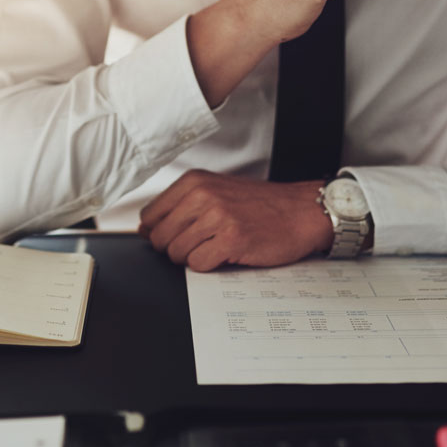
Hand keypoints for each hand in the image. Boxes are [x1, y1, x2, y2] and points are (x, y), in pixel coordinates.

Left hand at [137, 170, 332, 271]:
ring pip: (176, 253)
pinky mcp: (231, 240)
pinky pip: (198, 264)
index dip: (159, 232)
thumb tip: (145, 229)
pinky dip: (208, 266)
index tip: (175, 236)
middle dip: (174, 249)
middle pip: (160, 237)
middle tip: (199, 245)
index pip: (150, 215)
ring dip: (192, 258)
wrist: (301, 211)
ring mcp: (217, 217)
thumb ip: (180, 206)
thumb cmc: (260, 204)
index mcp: (194, 181)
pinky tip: (225, 254)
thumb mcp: (215, 192)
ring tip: (215, 248)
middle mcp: (202, 195)